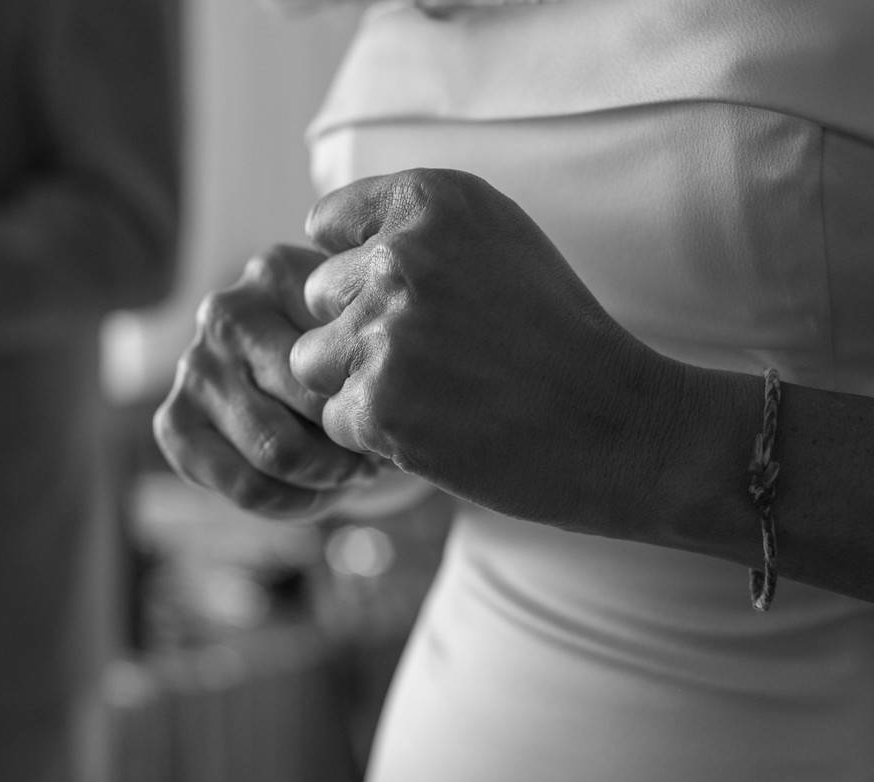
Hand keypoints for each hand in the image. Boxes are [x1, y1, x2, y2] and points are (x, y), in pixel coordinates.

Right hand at [153, 245, 379, 520]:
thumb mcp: (378, 329)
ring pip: (278, 453)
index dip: (384, 395)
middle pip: (313, 404)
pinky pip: (248, 489)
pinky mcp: (173, 423)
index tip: (405, 410)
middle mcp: (223, 312)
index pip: (343, 350)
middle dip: (358, 441)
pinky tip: (320, 491)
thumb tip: (391, 390)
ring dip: (331, 477)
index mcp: (276, 271)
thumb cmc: (356, 354)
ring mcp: (193, 367)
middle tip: (383, 449)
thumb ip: (383, 341)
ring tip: (356, 470)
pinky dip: (296, 503)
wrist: (312, 386)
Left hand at [290, 168, 687, 533]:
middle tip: (433, 356)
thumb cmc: (556, 335)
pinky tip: (437, 428)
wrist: (619, 425)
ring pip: (310, 359)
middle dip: (355, 328)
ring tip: (429, 393)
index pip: (327, 224)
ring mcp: (383, 332)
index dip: (357, 269)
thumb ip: (408, 228)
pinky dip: (375, 434)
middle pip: (315, 294)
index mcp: (431, 200)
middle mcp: (399, 255)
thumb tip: (314, 239)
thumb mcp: (495, 239)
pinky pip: (333, 418)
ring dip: (355, 383)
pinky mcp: (377, 404)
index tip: (408, 298)